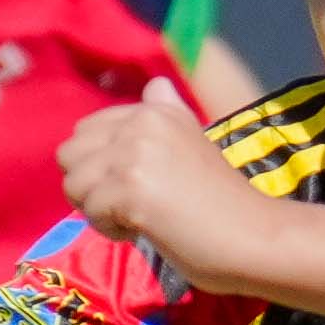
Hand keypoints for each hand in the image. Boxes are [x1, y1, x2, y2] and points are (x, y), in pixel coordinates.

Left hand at [53, 88, 252, 277]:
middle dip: (90, 185)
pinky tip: (142, 232)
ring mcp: (135, 154)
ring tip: (137, 219)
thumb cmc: (224, 203)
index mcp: (155, 110)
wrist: (254, 237)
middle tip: (128, 205)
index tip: (138, 186)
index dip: (100, 165)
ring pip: (74, 184)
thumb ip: (167, 116)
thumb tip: (155, 86)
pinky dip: (109, 229)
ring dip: (98, 210)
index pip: (87, 130)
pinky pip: (90, 210)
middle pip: (70, 153)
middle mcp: (142, 123)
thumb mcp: (193, 145)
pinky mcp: (130, 188)